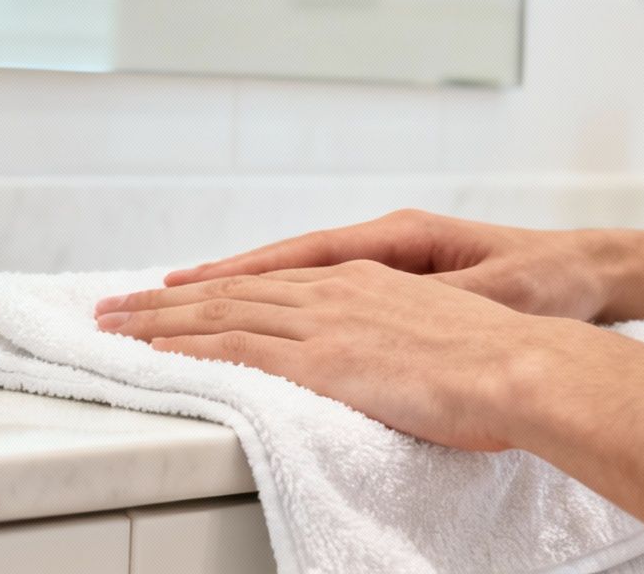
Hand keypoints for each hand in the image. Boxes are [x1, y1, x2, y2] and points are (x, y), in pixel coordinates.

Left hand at [94, 260, 595, 451]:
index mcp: (366, 279)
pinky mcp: (323, 357)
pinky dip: (188, 347)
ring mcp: (326, 320)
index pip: (273, 281)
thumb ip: (400, 339)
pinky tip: (152, 352)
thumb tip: (383, 362)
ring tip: (112, 325)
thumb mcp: (444, 332)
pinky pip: (236, 347)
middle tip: (114, 306)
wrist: (531, 362)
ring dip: (159, 319)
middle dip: (167, 300)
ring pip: (220, 313)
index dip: (220, 287)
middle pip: (232, 290)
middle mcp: (336, 289)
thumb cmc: (509, 358)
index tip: (177, 293)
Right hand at [166, 209, 624, 322]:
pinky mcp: (397, 280)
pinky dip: (273, 298)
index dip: (242, 274)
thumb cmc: (552, 282)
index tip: (185, 287)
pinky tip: (245, 310)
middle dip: (215, 280)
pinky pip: (317, 289)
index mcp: (401, 238)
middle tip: (151, 295)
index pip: (302, 256)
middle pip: (282, 264)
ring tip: (174, 300)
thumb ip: (444, 302)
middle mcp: (385, 244)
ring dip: (235, 288)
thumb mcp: (500, 293)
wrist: (596, 274)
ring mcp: (387, 260)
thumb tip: (401, 313)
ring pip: (293, 276)